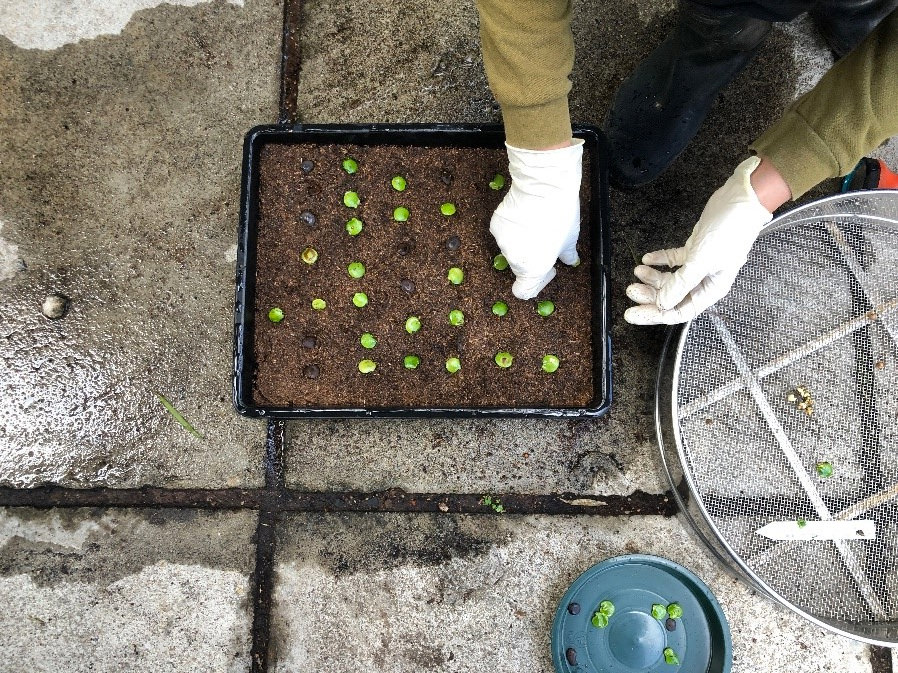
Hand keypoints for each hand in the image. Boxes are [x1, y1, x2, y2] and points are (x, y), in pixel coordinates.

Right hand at [489, 140, 583, 299]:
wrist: (544, 186)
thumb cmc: (562, 215)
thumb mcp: (571, 238)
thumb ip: (567, 254)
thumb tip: (570, 261)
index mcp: (534, 269)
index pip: (524, 291)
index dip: (536, 284)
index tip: (548, 269)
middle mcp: (515, 259)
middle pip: (520, 267)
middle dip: (532, 257)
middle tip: (545, 241)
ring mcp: (502, 242)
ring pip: (511, 248)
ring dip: (521, 242)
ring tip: (535, 224)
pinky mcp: (495, 225)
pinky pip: (504, 233)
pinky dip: (512, 228)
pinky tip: (524, 215)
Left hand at [624, 156, 773, 324]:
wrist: (742, 199)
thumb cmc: (731, 230)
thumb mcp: (703, 260)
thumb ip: (682, 283)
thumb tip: (663, 303)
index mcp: (711, 289)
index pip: (680, 310)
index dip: (656, 314)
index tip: (634, 314)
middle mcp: (705, 280)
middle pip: (672, 296)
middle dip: (650, 295)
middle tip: (630, 290)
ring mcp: (699, 264)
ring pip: (671, 278)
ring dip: (652, 277)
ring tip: (638, 271)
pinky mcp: (695, 248)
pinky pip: (673, 260)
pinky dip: (660, 260)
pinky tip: (647, 259)